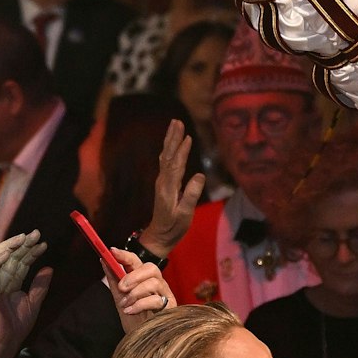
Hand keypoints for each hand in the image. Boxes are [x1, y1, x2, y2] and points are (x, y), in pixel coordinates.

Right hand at [0, 230, 51, 357]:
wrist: (5, 340)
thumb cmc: (17, 325)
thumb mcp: (34, 302)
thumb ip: (40, 285)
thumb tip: (49, 268)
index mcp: (11, 282)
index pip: (21, 262)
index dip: (31, 252)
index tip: (44, 244)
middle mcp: (0, 279)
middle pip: (11, 257)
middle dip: (23, 244)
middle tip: (36, 233)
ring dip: (10, 246)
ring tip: (24, 238)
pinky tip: (8, 253)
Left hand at [109, 249, 174, 334]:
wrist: (142, 342)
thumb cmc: (134, 318)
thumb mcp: (119, 298)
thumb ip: (114, 279)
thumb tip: (103, 260)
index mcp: (143, 279)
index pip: (136, 261)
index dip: (125, 255)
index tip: (112, 251)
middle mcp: (157, 283)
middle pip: (151, 268)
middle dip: (134, 275)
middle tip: (122, 287)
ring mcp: (164, 294)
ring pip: (154, 282)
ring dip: (135, 292)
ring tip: (125, 304)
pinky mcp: (170, 307)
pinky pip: (156, 300)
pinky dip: (140, 304)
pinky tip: (130, 311)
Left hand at [137, 120, 205, 257]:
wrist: (159, 235)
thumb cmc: (174, 227)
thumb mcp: (185, 214)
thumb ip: (191, 195)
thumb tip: (199, 175)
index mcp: (168, 188)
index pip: (176, 165)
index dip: (182, 151)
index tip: (188, 137)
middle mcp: (163, 181)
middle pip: (168, 155)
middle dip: (173, 138)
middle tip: (177, 122)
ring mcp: (162, 181)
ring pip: (166, 156)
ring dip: (170, 140)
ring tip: (174, 126)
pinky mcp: (163, 183)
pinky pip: (166, 161)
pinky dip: (169, 150)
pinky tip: (172, 144)